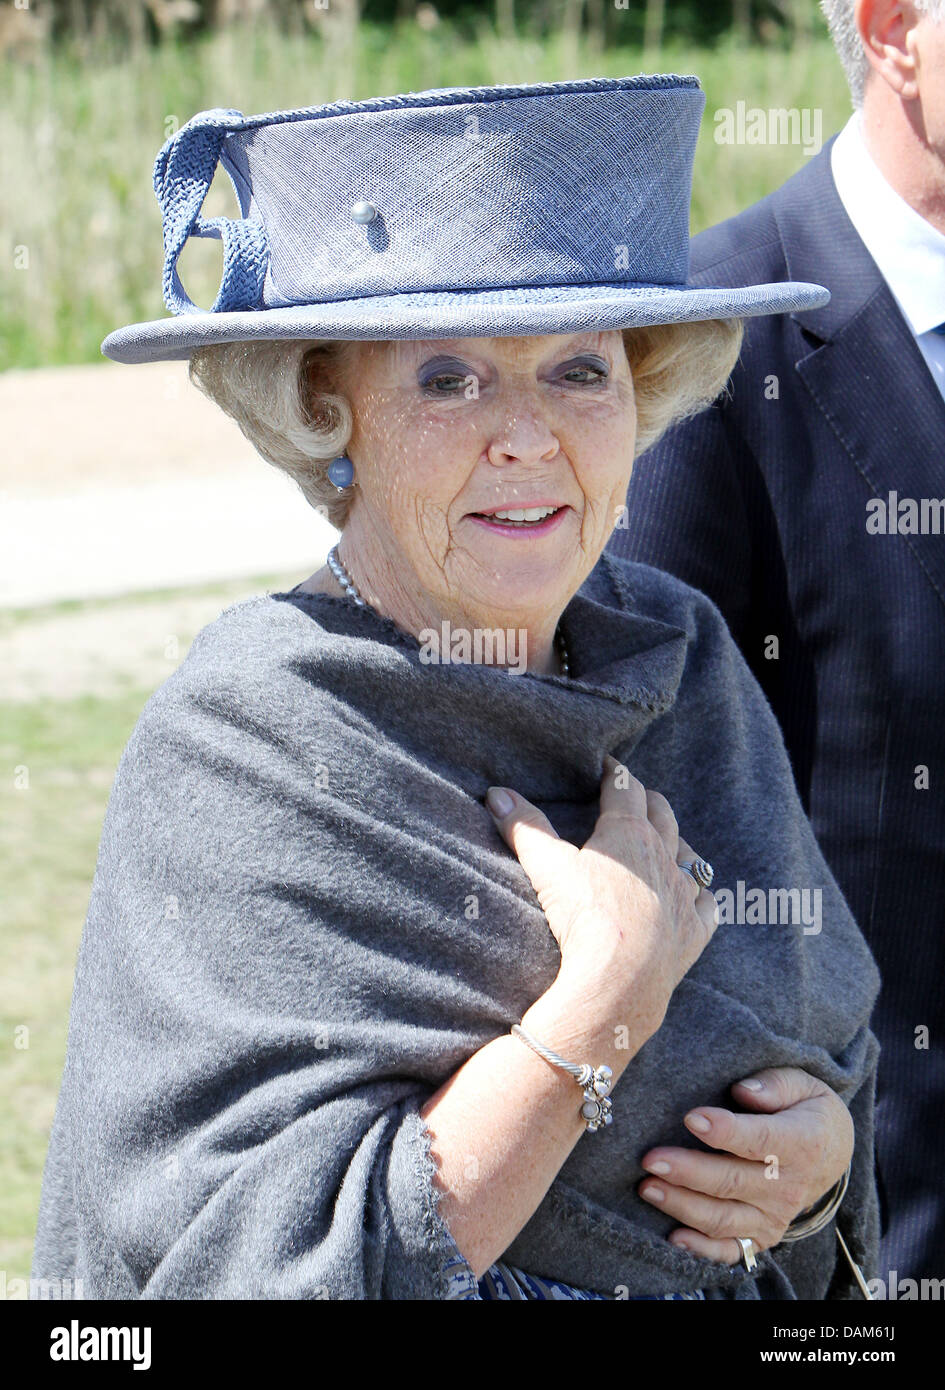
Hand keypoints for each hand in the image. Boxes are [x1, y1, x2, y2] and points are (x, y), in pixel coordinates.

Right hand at [486, 756, 718, 1045]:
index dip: (616, 774)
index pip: (625, 789)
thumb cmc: (585, 917)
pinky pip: (708, 905)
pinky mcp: (694, 931)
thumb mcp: (547, 867)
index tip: (609, 766)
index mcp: (629, 834)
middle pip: (663, 814)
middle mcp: (663, 857)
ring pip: (690, 856)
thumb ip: (524, 828)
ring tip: (668, 839)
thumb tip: (495, 793)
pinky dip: (702, 895)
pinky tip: (696, 897)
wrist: (621, 979)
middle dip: (648, 800)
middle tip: (635, 795)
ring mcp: (683, 895)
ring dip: (679, 842)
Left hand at [637, 1066, 853, 1263]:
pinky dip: (701, 1249)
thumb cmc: (804, 1108)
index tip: (691, 1117)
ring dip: (682, 1205)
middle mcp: (788, 1186)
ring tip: (647, 1188)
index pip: (760, 1140)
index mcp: (802, 1142)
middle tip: (650, 1159)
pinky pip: (730, 1251)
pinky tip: (671, 1237)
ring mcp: (774, 1216)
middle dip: (688, 1172)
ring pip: (724, 1218)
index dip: (725, 1131)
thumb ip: (774, 1083)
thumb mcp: (802, 1083)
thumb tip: (743, 1090)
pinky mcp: (762, 1236)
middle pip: (732, 1181)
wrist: (831, 1152)